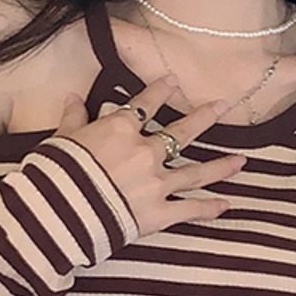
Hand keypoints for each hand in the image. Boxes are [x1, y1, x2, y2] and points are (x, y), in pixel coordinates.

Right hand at [55, 75, 245, 239]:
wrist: (55, 214)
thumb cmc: (53, 174)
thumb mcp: (60, 140)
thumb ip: (73, 118)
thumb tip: (73, 96)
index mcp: (120, 129)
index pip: (144, 105)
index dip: (160, 91)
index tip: (173, 81)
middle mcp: (145, 152)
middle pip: (180, 132)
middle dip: (203, 117)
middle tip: (223, 106)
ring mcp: (155, 183)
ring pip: (195, 172)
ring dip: (220, 166)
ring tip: (242, 161)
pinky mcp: (158, 213)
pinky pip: (189, 209)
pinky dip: (208, 209)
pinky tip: (226, 205)